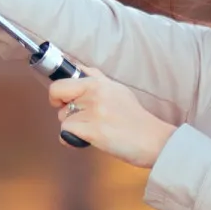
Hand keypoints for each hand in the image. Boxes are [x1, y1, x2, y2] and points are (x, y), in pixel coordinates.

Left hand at [48, 69, 176, 168]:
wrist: (153, 139)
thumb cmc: (135, 118)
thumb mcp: (118, 90)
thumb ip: (97, 79)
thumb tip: (79, 68)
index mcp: (99, 82)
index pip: (61, 82)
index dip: (57, 94)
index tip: (62, 101)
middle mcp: (95, 93)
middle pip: (58, 99)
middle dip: (65, 111)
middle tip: (81, 119)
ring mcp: (94, 111)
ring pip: (63, 119)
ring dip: (73, 128)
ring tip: (94, 130)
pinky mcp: (93, 130)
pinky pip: (65, 134)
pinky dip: (72, 141)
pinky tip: (88, 140)